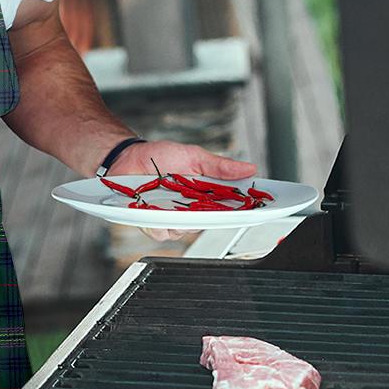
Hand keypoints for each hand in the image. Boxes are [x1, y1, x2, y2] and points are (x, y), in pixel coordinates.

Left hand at [109, 140, 257, 242]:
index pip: (230, 208)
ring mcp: (172, 218)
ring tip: (173, 199)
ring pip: (186, 231)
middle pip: (210, 223)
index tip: (260, 209)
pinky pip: (162, 232)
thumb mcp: (194, 156)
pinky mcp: (152, 223)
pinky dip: (160, 222)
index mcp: (205, 195)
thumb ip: (220, 167)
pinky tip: (155, 208)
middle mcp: (191, 210)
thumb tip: (249, 168)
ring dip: (182, 217)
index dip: (245, 211)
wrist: (128, 157)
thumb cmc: (160, 157)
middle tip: (208, 202)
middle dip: (213, 216)